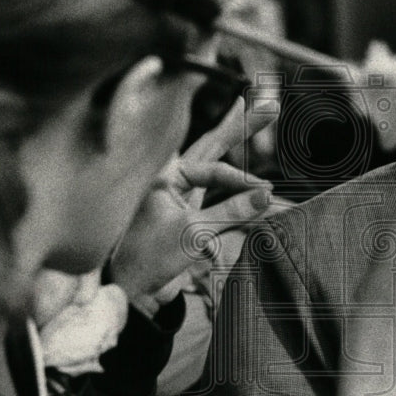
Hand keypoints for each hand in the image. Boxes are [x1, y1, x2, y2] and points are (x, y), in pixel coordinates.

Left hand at [109, 97, 285, 313]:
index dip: (241, 182)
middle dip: (239, 125)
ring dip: (231, 138)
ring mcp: (179, 194)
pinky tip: (235, 154)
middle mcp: (172, 178)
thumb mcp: (192, 233)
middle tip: (268, 105)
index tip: (265, 196)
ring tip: (247, 109)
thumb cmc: (148, 258)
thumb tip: (266, 195)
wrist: (128, 290)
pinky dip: (229, 175)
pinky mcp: (186, 212)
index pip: (214, 170)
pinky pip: (213, 188)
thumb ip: (231, 211)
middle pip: (212, 144)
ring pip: (212, 161)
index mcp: (165, 175)